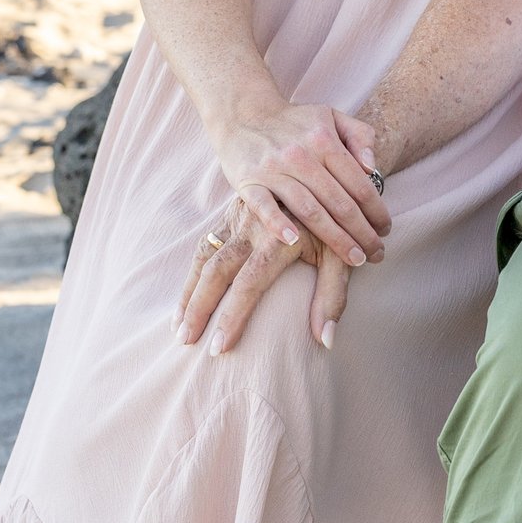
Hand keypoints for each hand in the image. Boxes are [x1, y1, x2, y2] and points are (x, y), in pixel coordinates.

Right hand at [179, 192, 358, 352]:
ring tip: (179, 327)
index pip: (249, 283)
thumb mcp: (342, 258)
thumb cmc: (339, 225)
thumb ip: (333, 297)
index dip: (232, 316)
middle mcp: (253, 225)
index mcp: (279, 238)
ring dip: (189, 292)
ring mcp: (239, 217)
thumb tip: (326, 341)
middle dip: (199, 308)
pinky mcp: (231, 213)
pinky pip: (204, 245)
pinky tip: (186, 299)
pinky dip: (192, 273)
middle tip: (186, 342)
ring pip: (204, 256)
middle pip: (216, 270)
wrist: (327, 174)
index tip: (219, 348)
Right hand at [214, 99, 389, 266]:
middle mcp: (301, 155)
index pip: (358, 183)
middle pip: (338, 202)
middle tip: (377, 254)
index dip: (376, 210)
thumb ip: (359, 135)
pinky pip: (264, 207)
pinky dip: (278, 224)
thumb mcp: (331, 116)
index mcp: (324, 140)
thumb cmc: (294, 122)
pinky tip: (294, 242)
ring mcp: (273, 170)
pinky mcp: (248, 182)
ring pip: (309, 210)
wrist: (243, 113)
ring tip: (354, 258)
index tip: (386, 230)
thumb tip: (372, 167)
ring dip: (335, 238)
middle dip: (362, 232)